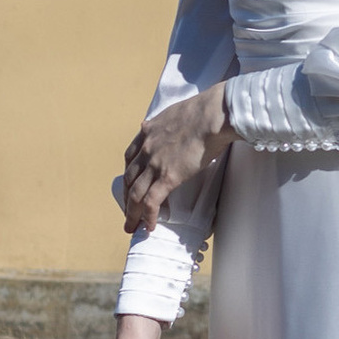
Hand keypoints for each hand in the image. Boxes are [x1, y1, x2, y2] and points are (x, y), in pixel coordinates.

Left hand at [118, 80, 231, 232]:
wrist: (212, 115)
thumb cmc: (204, 111)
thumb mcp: (176, 113)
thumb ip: (169, 122)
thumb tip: (175, 124)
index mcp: (148, 132)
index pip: (130, 157)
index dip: (129, 174)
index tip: (130, 184)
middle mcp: (146, 149)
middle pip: (129, 179)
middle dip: (126, 198)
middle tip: (127, 212)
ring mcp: (155, 164)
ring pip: (135, 194)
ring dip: (131, 213)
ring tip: (131, 227)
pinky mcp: (168, 176)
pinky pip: (152, 201)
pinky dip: (148, 216)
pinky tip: (149, 227)